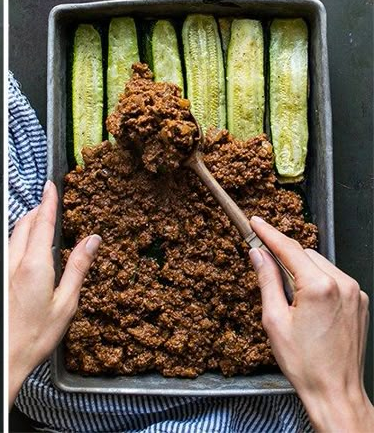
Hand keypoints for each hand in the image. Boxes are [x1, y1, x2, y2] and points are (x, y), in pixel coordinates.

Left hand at [8, 180, 100, 404]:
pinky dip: (19, 238)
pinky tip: (26, 248)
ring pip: (13, 234)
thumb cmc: (37, 336)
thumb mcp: (67, 304)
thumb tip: (92, 240)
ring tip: (41, 222)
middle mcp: (14, 261)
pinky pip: (7, 248)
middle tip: (50, 203)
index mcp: (34, 264)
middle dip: (37, 210)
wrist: (3, 358)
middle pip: (24, 223)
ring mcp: (2, 268)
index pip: (42, 222)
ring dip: (27, 223)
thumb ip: (78, 268)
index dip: (47, 201)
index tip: (50, 184)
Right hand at [249, 216, 372, 431]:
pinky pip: (334, 279)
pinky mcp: (360, 303)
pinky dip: (320, 283)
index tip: (256, 222)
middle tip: (268, 271)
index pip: (289, 248)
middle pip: (305, 254)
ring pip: (320, 265)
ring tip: (293, 300)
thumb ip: (267, 280)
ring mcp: (355, 293)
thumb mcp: (274, 320)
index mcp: (319, 287)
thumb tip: (258, 254)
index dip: (269, 233)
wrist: (336, 393)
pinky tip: (310, 306)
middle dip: (286, 258)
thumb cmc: (305, 364)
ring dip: (304, 271)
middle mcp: (342, 284)